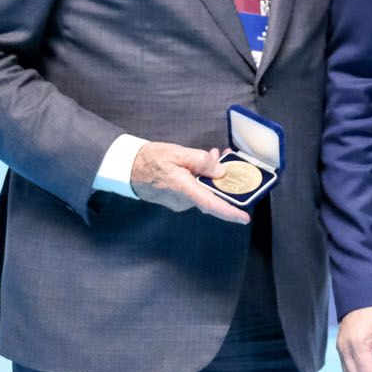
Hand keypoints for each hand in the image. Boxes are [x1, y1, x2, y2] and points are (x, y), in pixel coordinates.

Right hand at [129, 141, 248, 222]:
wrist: (128, 168)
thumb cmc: (151, 160)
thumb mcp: (178, 153)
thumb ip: (201, 161)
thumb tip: (220, 172)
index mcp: (184, 190)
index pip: (211, 205)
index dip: (229, 212)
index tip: (244, 218)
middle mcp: (183, 200)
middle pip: (212, 194)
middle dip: (225, 180)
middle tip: (231, 160)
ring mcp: (180, 202)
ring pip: (205, 191)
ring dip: (213, 176)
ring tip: (215, 155)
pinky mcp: (177, 199)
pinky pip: (196, 190)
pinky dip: (203, 178)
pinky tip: (202, 163)